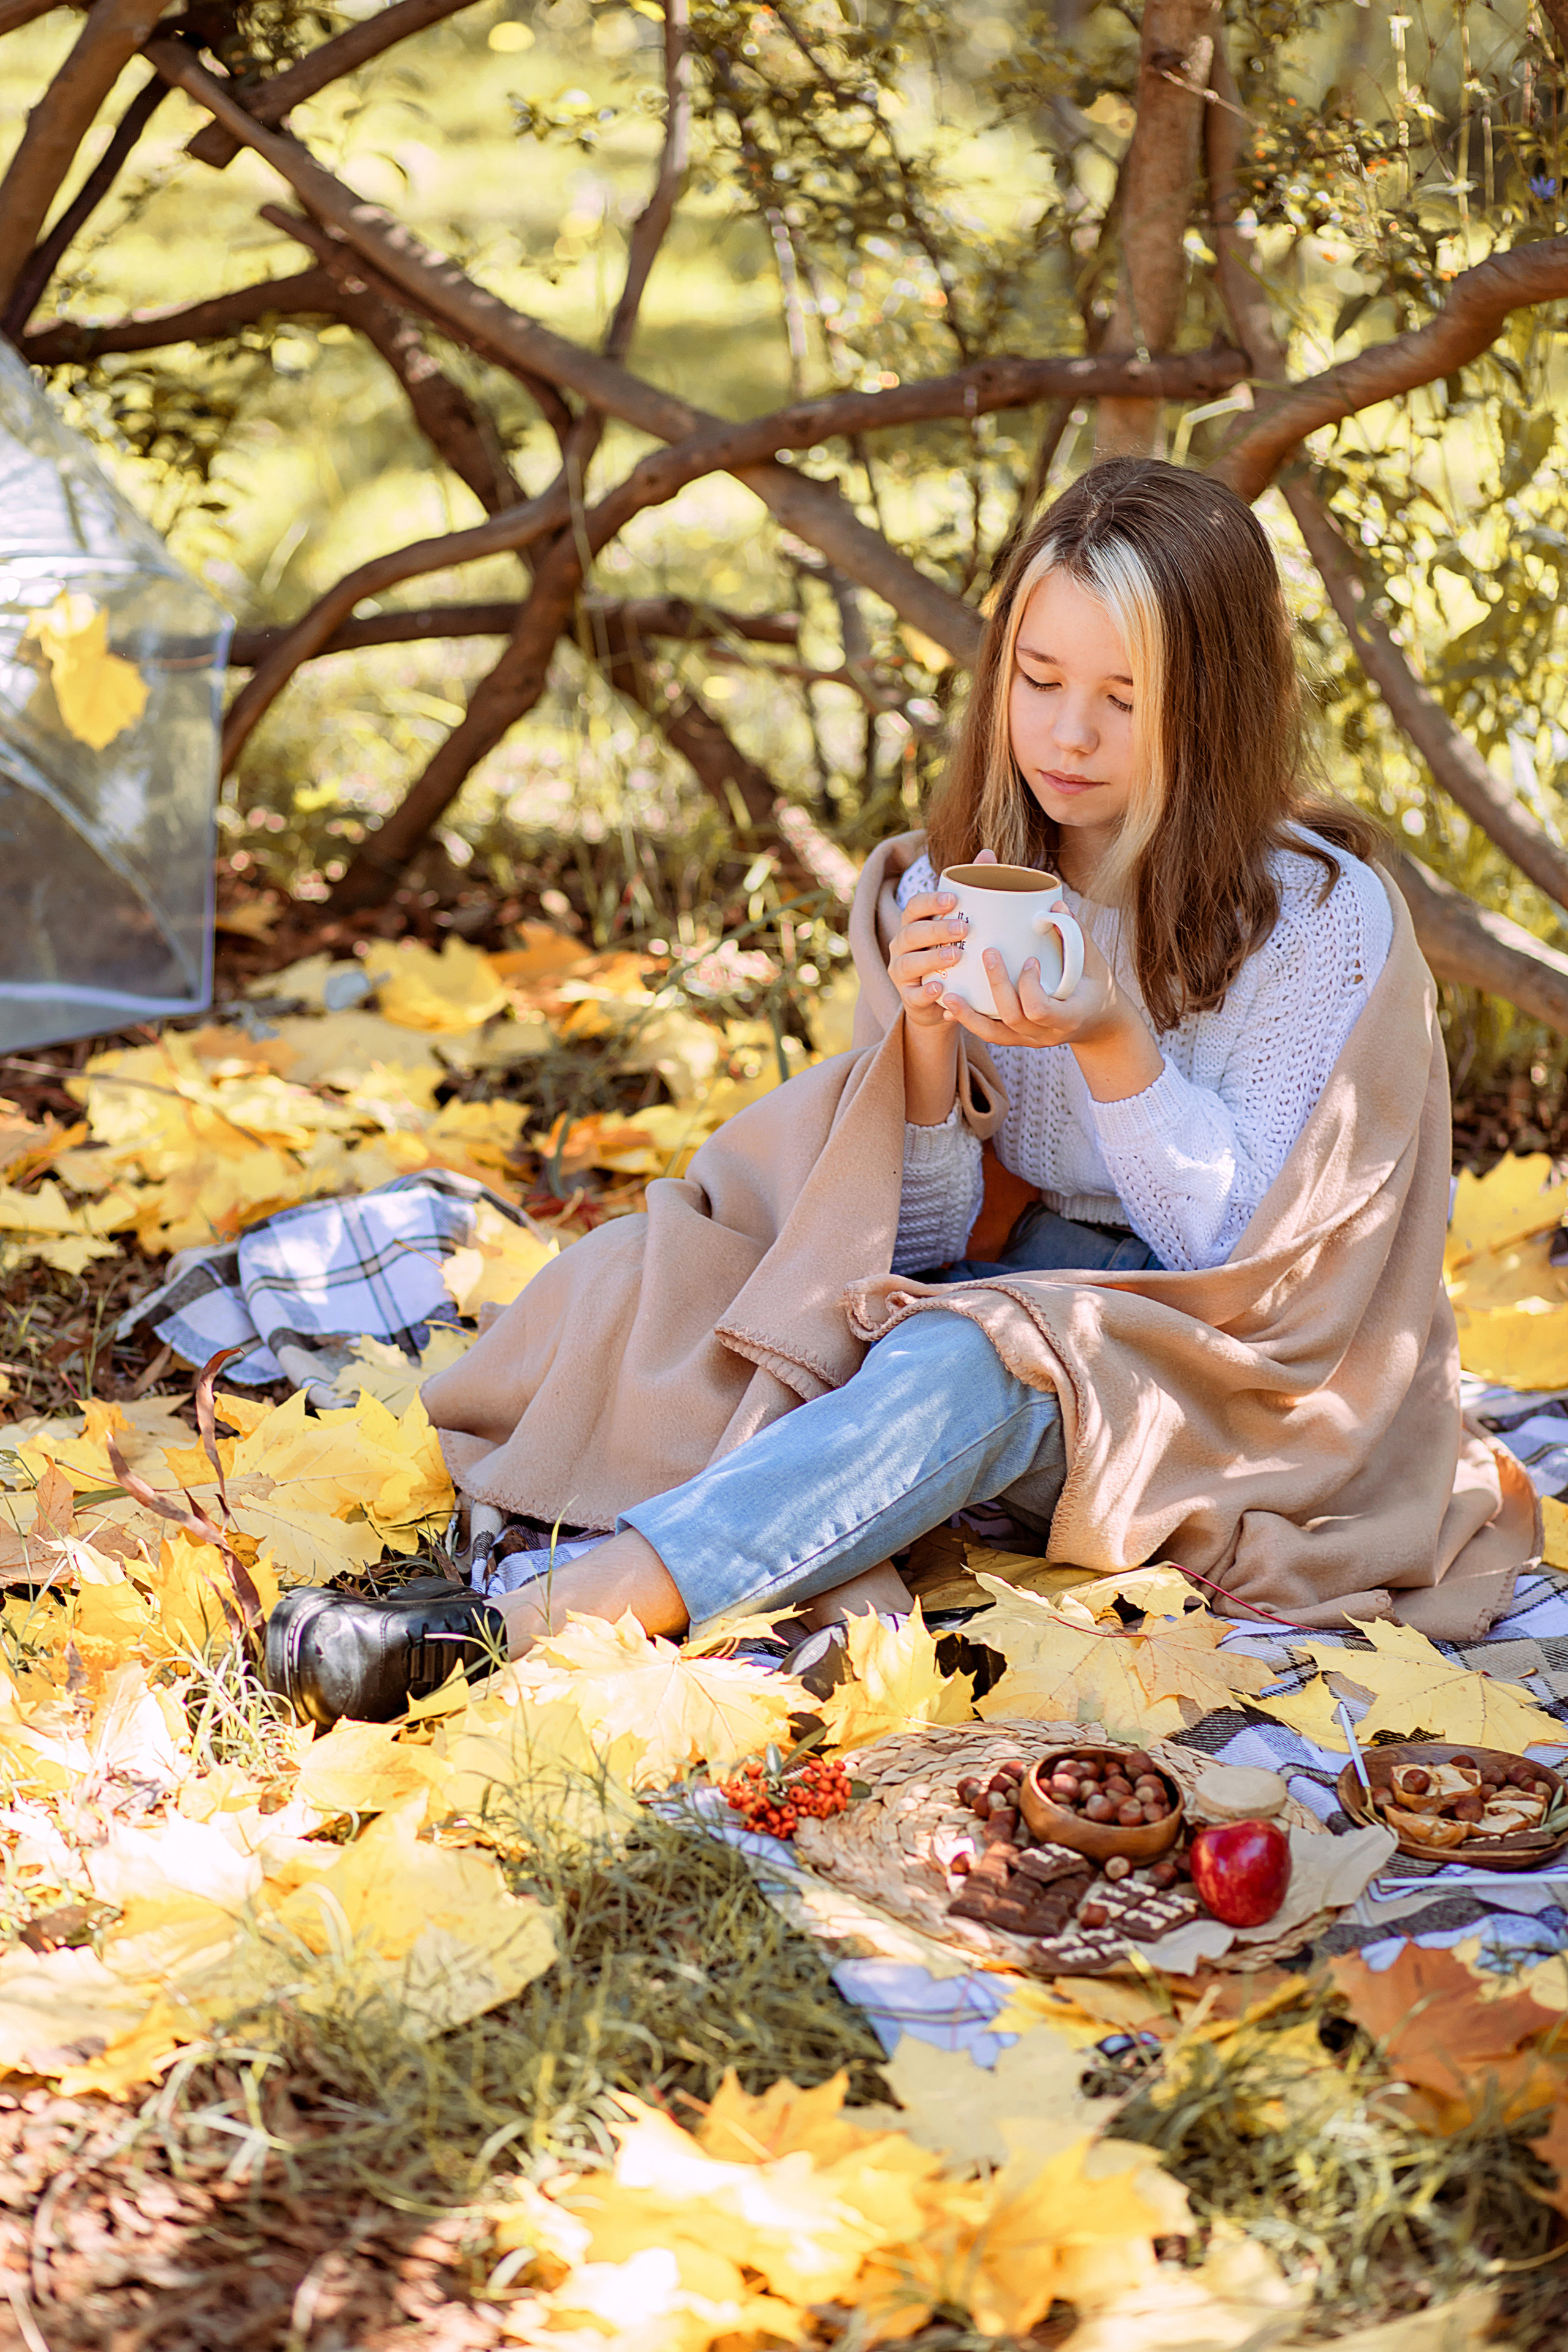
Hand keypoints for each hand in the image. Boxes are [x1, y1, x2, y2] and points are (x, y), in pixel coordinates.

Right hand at [888, 848, 999, 1031]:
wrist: (943, 1003)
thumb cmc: (954, 955)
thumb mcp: (962, 925)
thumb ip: (973, 890)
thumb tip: (988, 853)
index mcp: (914, 923)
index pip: (914, 906)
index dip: (930, 901)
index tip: (953, 900)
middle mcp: (902, 945)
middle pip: (911, 932)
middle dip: (936, 929)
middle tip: (964, 928)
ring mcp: (902, 972)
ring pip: (908, 963)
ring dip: (931, 958)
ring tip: (956, 956)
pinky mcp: (908, 998)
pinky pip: (913, 996)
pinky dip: (926, 993)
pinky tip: (942, 989)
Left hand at [938, 923, 1164, 1100]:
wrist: (1099, 1024)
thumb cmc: (1097, 987)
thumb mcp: (1094, 962)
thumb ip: (1075, 935)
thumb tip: (1054, 905)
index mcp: (1069, 1016)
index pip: (1041, 1009)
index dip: (1030, 986)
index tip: (1030, 960)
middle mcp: (1047, 1034)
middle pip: (1014, 1017)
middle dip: (997, 986)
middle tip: (989, 954)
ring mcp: (1030, 1040)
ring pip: (994, 1034)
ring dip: (969, 1015)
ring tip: (949, 995)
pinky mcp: (1017, 1039)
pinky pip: (989, 1034)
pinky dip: (969, 1020)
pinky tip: (950, 1006)